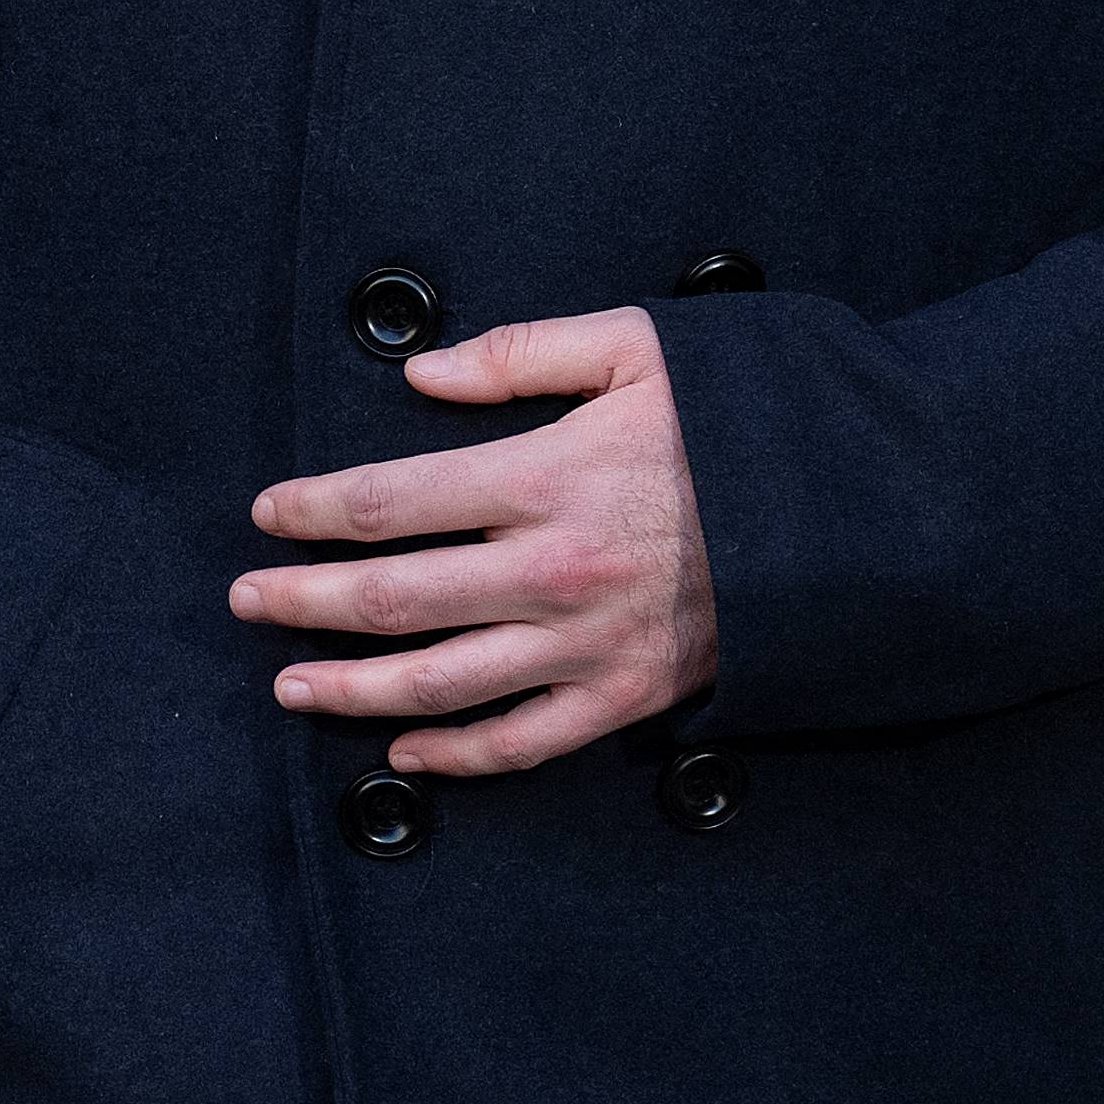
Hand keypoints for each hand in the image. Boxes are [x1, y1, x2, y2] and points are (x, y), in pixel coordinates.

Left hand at [237, 311, 718, 778]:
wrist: (855, 514)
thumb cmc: (745, 426)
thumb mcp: (641, 349)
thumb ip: (522, 353)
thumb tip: (424, 373)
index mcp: (548, 478)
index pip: (391, 501)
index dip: (313, 510)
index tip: (268, 514)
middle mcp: (554, 571)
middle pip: (394, 598)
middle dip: (304, 601)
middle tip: (248, 599)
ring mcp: (587, 644)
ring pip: (440, 683)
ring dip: (352, 688)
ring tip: (293, 685)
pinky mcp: (626, 697)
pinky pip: (522, 742)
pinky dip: (456, 754)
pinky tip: (406, 748)